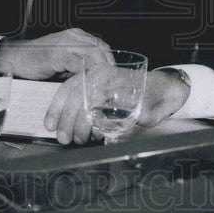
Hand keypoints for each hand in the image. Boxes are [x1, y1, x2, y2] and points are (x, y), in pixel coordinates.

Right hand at [0, 28, 112, 81]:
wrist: (13, 60)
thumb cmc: (36, 64)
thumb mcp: (63, 65)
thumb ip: (79, 67)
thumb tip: (97, 81)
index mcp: (76, 36)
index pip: (101, 47)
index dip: (110, 62)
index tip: (116, 77)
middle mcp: (74, 36)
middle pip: (100, 50)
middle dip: (109, 68)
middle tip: (113, 84)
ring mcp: (66, 43)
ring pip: (93, 55)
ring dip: (100, 72)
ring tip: (104, 86)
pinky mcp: (59, 53)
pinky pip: (79, 64)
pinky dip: (86, 75)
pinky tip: (89, 86)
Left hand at [44, 66, 189, 145]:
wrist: (164, 89)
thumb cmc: (133, 93)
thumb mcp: (106, 98)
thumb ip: (88, 107)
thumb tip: (67, 126)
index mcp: (95, 73)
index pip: (69, 87)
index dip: (57, 106)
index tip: (49, 124)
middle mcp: (104, 75)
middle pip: (77, 97)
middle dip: (67, 121)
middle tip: (64, 138)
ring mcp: (117, 86)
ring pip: (91, 106)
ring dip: (83, 126)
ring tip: (81, 139)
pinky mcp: (130, 99)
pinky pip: (111, 115)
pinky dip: (102, 128)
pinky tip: (99, 135)